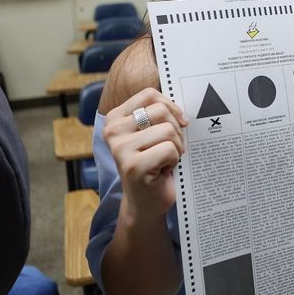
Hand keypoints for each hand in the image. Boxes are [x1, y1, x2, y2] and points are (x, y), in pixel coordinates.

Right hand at [103, 87, 188, 219]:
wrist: (146, 202)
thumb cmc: (154, 163)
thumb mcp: (151, 133)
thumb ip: (157, 113)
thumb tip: (181, 92)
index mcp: (114, 118)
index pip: (149, 94)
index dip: (171, 106)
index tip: (179, 121)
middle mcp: (113, 131)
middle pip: (161, 111)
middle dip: (176, 129)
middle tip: (171, 147)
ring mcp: (121, 149)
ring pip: (168, 130)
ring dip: (176, 147)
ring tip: (166, 160)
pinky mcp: (134, 166)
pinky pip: (170, 150)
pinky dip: (174, 160)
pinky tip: (164, 171)